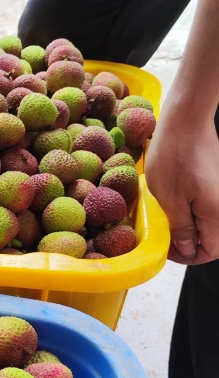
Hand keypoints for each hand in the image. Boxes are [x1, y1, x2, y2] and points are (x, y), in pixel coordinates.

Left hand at [145, 98, 218, 263]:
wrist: (186, 120)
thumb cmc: (175, 155)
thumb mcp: (169, 198)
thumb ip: (181, 228)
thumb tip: (187, 249)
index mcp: (217, 214)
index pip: (210, 252)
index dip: (187, 257)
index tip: (166, 250)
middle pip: (212, 239)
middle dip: (188, 243)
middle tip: (164, 236)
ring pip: (209, 223)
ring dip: (189, 227)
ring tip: (166, 219)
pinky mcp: (216, 183)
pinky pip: (207, 207)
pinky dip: (192, 211)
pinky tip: (174, 204)